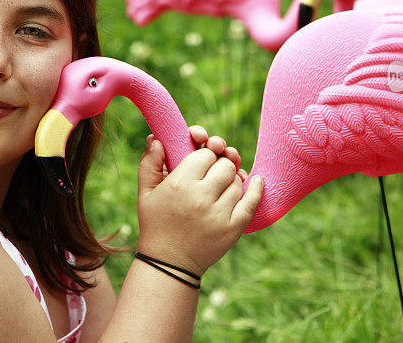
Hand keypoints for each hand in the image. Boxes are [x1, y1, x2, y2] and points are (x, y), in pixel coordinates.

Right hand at [136, 125, 262, 276]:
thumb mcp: (146, 194)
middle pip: (224, 165)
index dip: (205, 155)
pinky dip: (256, 188)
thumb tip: (157, 138)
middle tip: (212, 174)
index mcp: (180, 184)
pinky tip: (256, 180)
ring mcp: (219, 214)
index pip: (205, 155)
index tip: (202, 161)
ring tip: (221, 187)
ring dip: (232, 180)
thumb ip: (150, 163)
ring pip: (237, 181)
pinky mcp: (233, 228)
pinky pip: (252, 201)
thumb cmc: (156, 225)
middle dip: (219, 165)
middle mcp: (201, 197)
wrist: (169, 264)